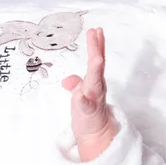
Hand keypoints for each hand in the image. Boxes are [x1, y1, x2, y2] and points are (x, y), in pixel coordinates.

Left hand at [62, 28, 117, 160]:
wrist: (95, 134)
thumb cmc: (87, 113)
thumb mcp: (79, 95)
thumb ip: (76, 83)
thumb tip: (68, 79)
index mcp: (94, 81)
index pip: (96, 60)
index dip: (97, 45)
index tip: (96, 30)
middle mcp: (97, 87)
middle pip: (97, 65)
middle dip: (97, 49)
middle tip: (96, 32)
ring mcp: (94, 99)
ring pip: (95, 82)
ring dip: (96, 70)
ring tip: (97, 58)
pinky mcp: (89, 113)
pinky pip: (86, 106)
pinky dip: (83, 100)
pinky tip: (79, 96)